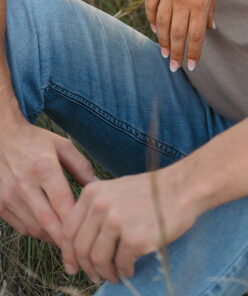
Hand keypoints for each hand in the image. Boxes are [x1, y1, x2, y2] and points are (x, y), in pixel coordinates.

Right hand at [0, 112, 95, 245]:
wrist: (1, 137)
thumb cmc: (35, 141)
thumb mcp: (62, 146)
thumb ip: (81, 166)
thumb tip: (98, 187)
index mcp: (44, 167)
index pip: (62, 203)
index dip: (75, 222)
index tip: (89, 232)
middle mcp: (24, 184)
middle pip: (48, 222)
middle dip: (65, 240)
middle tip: (80, 250)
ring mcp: (9, 196)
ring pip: (34, 228)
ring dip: (52, 237)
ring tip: (68, 240)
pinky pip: (21, 227)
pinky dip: (37, 232)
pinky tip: (49, 230)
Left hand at [61, 168, 195, 283]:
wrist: (182, 188)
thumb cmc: (151, 192)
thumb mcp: (115, 191)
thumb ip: (95, 211)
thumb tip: (79, 245)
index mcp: (92, 193)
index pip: (68, 230)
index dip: (68, 253)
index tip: (73, 266)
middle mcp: (100, 205)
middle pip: (80, 248)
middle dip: (86, 267)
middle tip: (94, 275)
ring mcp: (116, 222)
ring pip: (97, 259)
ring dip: (105, 273)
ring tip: (114, 275)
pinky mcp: (133, 238)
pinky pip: (120, 264)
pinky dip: (123, 271)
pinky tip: (130, 269)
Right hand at [145, 0, 222, 70]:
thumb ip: (211, 7)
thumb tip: (210, 28)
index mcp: (200, 0)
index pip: (195, 34)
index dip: (193, 52)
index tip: (191, 66)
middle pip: (176, 33)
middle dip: (176, 53)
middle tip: (174, 67)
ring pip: (161, 22)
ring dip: (162, 40)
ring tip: (164, 53)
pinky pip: (151, 4)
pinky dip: (151, 18)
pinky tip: (153, 28)